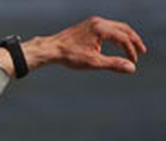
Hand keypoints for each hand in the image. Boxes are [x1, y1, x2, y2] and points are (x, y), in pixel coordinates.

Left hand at [26, 17, 146, 73]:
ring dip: (125, 37)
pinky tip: (115, 43)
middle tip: (141, 51)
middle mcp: (98, 22)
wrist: (49, 49)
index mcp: (101, 29)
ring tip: (131, 48)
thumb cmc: (69, 56)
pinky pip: (107, 28)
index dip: (131, 50)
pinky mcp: (87, 25)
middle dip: (133, 40)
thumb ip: (113, 64)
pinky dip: (115, 35)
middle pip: (124, 29)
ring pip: (116, 27)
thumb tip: (131, 68)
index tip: (133, 61)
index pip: (124, 38)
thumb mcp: (93, 62)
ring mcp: (92, 22)